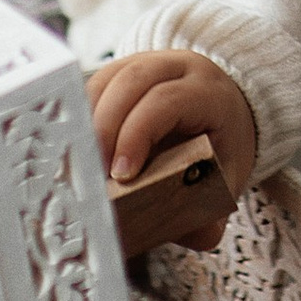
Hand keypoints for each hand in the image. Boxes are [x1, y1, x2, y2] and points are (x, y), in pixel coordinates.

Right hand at [88, 51, 255, 244]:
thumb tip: (195, 237)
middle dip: (104, 128)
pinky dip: (80, 117)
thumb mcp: (226, 179)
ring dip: (85, 122)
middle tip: (91, 175)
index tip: (121, 176)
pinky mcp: (121, 71)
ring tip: (77, 166)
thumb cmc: (221, 148)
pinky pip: (93, 85)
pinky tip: (74, 149)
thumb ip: (211, 211)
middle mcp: (178, 68)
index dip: (137, 135)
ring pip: (107, 78)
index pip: (167, 102)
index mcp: (208, 92)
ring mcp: (147, 63)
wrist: (224, 114)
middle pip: (132, 81)